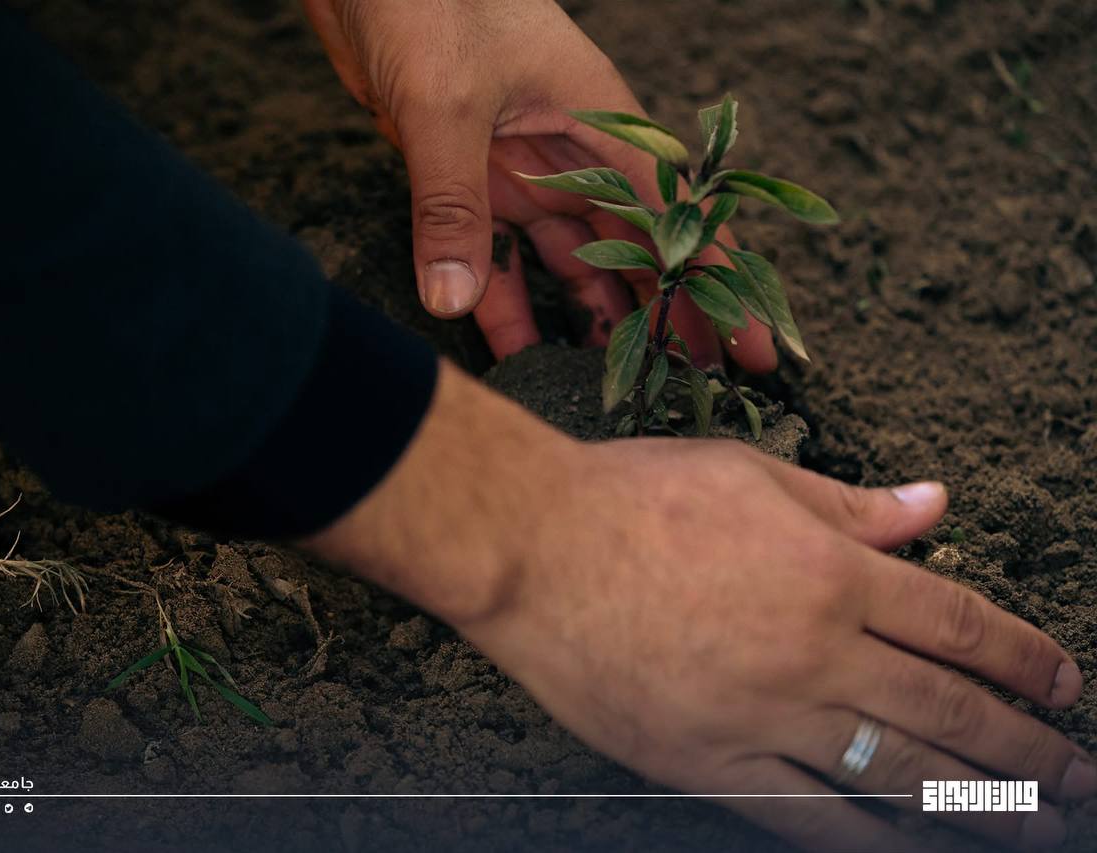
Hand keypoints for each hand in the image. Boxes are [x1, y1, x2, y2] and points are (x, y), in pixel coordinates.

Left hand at [303, 0, 775, 368]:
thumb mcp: (446, 102)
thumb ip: (453, 203)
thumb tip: (454, 301)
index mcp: (600, 121)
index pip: (676, 219)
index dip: (716, 288)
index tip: (755, 348)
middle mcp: (571, 153)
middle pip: (634, 251)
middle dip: (665, 318)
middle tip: (694, 389)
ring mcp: (522, 168)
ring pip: (571, 261)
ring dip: (591, 322)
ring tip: (614, 391)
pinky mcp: (470, 181)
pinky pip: (498, 255)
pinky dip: (505, 302)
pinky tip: (518, 356)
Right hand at [307, 361, 1094, 850]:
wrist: (532, 544)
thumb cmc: (633, 497)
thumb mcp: (749, 475)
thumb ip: (849, 504)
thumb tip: (931, 504)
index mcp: (833, 572)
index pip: (961, 625)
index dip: (1028, 661)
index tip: (1067, 688)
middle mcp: (816, 650)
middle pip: (949, 710)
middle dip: (1030, 747)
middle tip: (1081, 775)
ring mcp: (764, 713)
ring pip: (896, 772)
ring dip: (978, 803)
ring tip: (1033, 826)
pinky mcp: (709, 759)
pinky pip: (805, 814)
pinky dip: (868, 842)